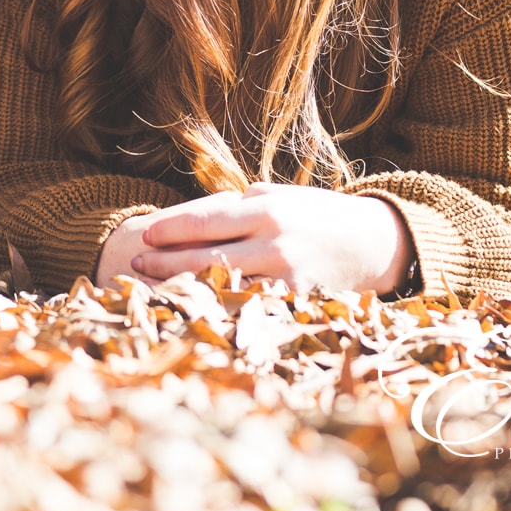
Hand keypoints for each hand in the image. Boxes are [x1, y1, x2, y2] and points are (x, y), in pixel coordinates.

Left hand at [95, 184, 414, 294]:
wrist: (374, 242)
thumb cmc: (315, 214)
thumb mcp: (276, 197)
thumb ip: (233, 208)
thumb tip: (183, 220)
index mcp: (264, 208)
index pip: (203, 218)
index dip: (169, 228)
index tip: (143, 236)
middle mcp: (273, 242)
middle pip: (204, 256)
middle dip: (165, 263)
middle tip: (135, 268)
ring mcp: (285, 277)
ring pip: (223, 288)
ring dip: (185, 291)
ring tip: (153, 294)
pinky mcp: (297, 304)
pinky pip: (251, 309)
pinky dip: (221, 312)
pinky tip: (198, 314)